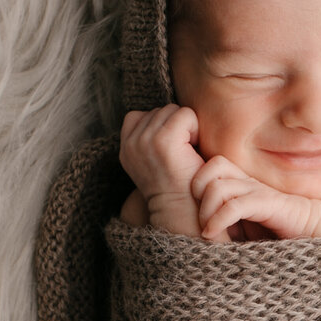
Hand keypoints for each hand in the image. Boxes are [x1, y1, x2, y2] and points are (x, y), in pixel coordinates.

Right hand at [119, 106, 204, 234]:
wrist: (183, 210)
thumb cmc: (178, 187)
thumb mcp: (153, 162)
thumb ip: (151, 138)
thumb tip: (166, 112)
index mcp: (125, 149)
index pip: (139, 116)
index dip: (160, 127)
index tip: (170, 151)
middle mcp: (131, 144)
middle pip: (159, 111)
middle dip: (175, 126)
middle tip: (182, 152)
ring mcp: (145, 141)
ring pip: (172, 110)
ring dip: (185, 127)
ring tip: (187, 151)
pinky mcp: (164, 140)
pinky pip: (185, 115)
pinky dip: (195, 128)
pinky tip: (193, 149)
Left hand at [191, 157, 320, 241]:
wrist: (318, 231)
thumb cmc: (282, 232)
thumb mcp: (246, 224)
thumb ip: (227, 218)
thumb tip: (197, 230)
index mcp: (242, 183)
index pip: (210, 166)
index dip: (197, 183)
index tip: (194, 211)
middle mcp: (248, 183)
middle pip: (210, 168)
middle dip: (197, 192)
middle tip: (198, 218)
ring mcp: (259, 193)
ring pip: (219, 187)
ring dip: (206, 211)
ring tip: (207, 232)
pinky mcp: (269, 205)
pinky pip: (236, 206)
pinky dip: (218, 220)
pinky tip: (212, 235)